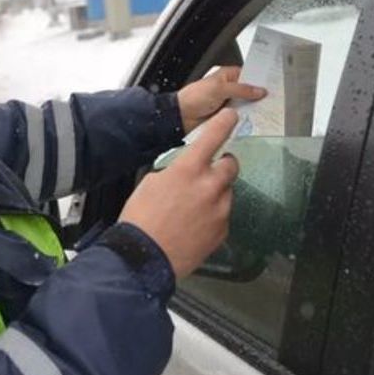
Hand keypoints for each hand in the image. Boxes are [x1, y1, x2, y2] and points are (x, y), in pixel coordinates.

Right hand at [119, 109, 240, 278]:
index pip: (214, 137)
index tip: (230, 116)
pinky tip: (195, 224)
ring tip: (194, 207)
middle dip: (223, 164)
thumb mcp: (151, 183)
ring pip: (227, 191)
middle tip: (210, 171)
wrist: (145, 258)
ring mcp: (220, 210)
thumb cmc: (141, 219)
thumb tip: (186, 173)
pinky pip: (223, 214)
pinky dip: (213, 215)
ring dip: (216, 193)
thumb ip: (175, 172)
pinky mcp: (222, 230)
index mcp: (189, 170)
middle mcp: (210, 186)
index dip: (224, 123)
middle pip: (231, 165)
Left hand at [176, 66, 266, 134]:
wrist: (181, 116)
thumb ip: (241, 89)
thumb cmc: (194, 97)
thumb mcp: (220, 89)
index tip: (273, 83)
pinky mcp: (227, 116)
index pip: (249, 74)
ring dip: (254, 109)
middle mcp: (229, 88)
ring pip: (247, 105)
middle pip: (250, 91)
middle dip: (259, 95)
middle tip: (274, 99)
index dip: (260, 79)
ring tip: (269, 111)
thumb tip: (259, 90)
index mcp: (227, 75)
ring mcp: (229, 103)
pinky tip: (257, 121)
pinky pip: (241, 117)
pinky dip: (247, 119)